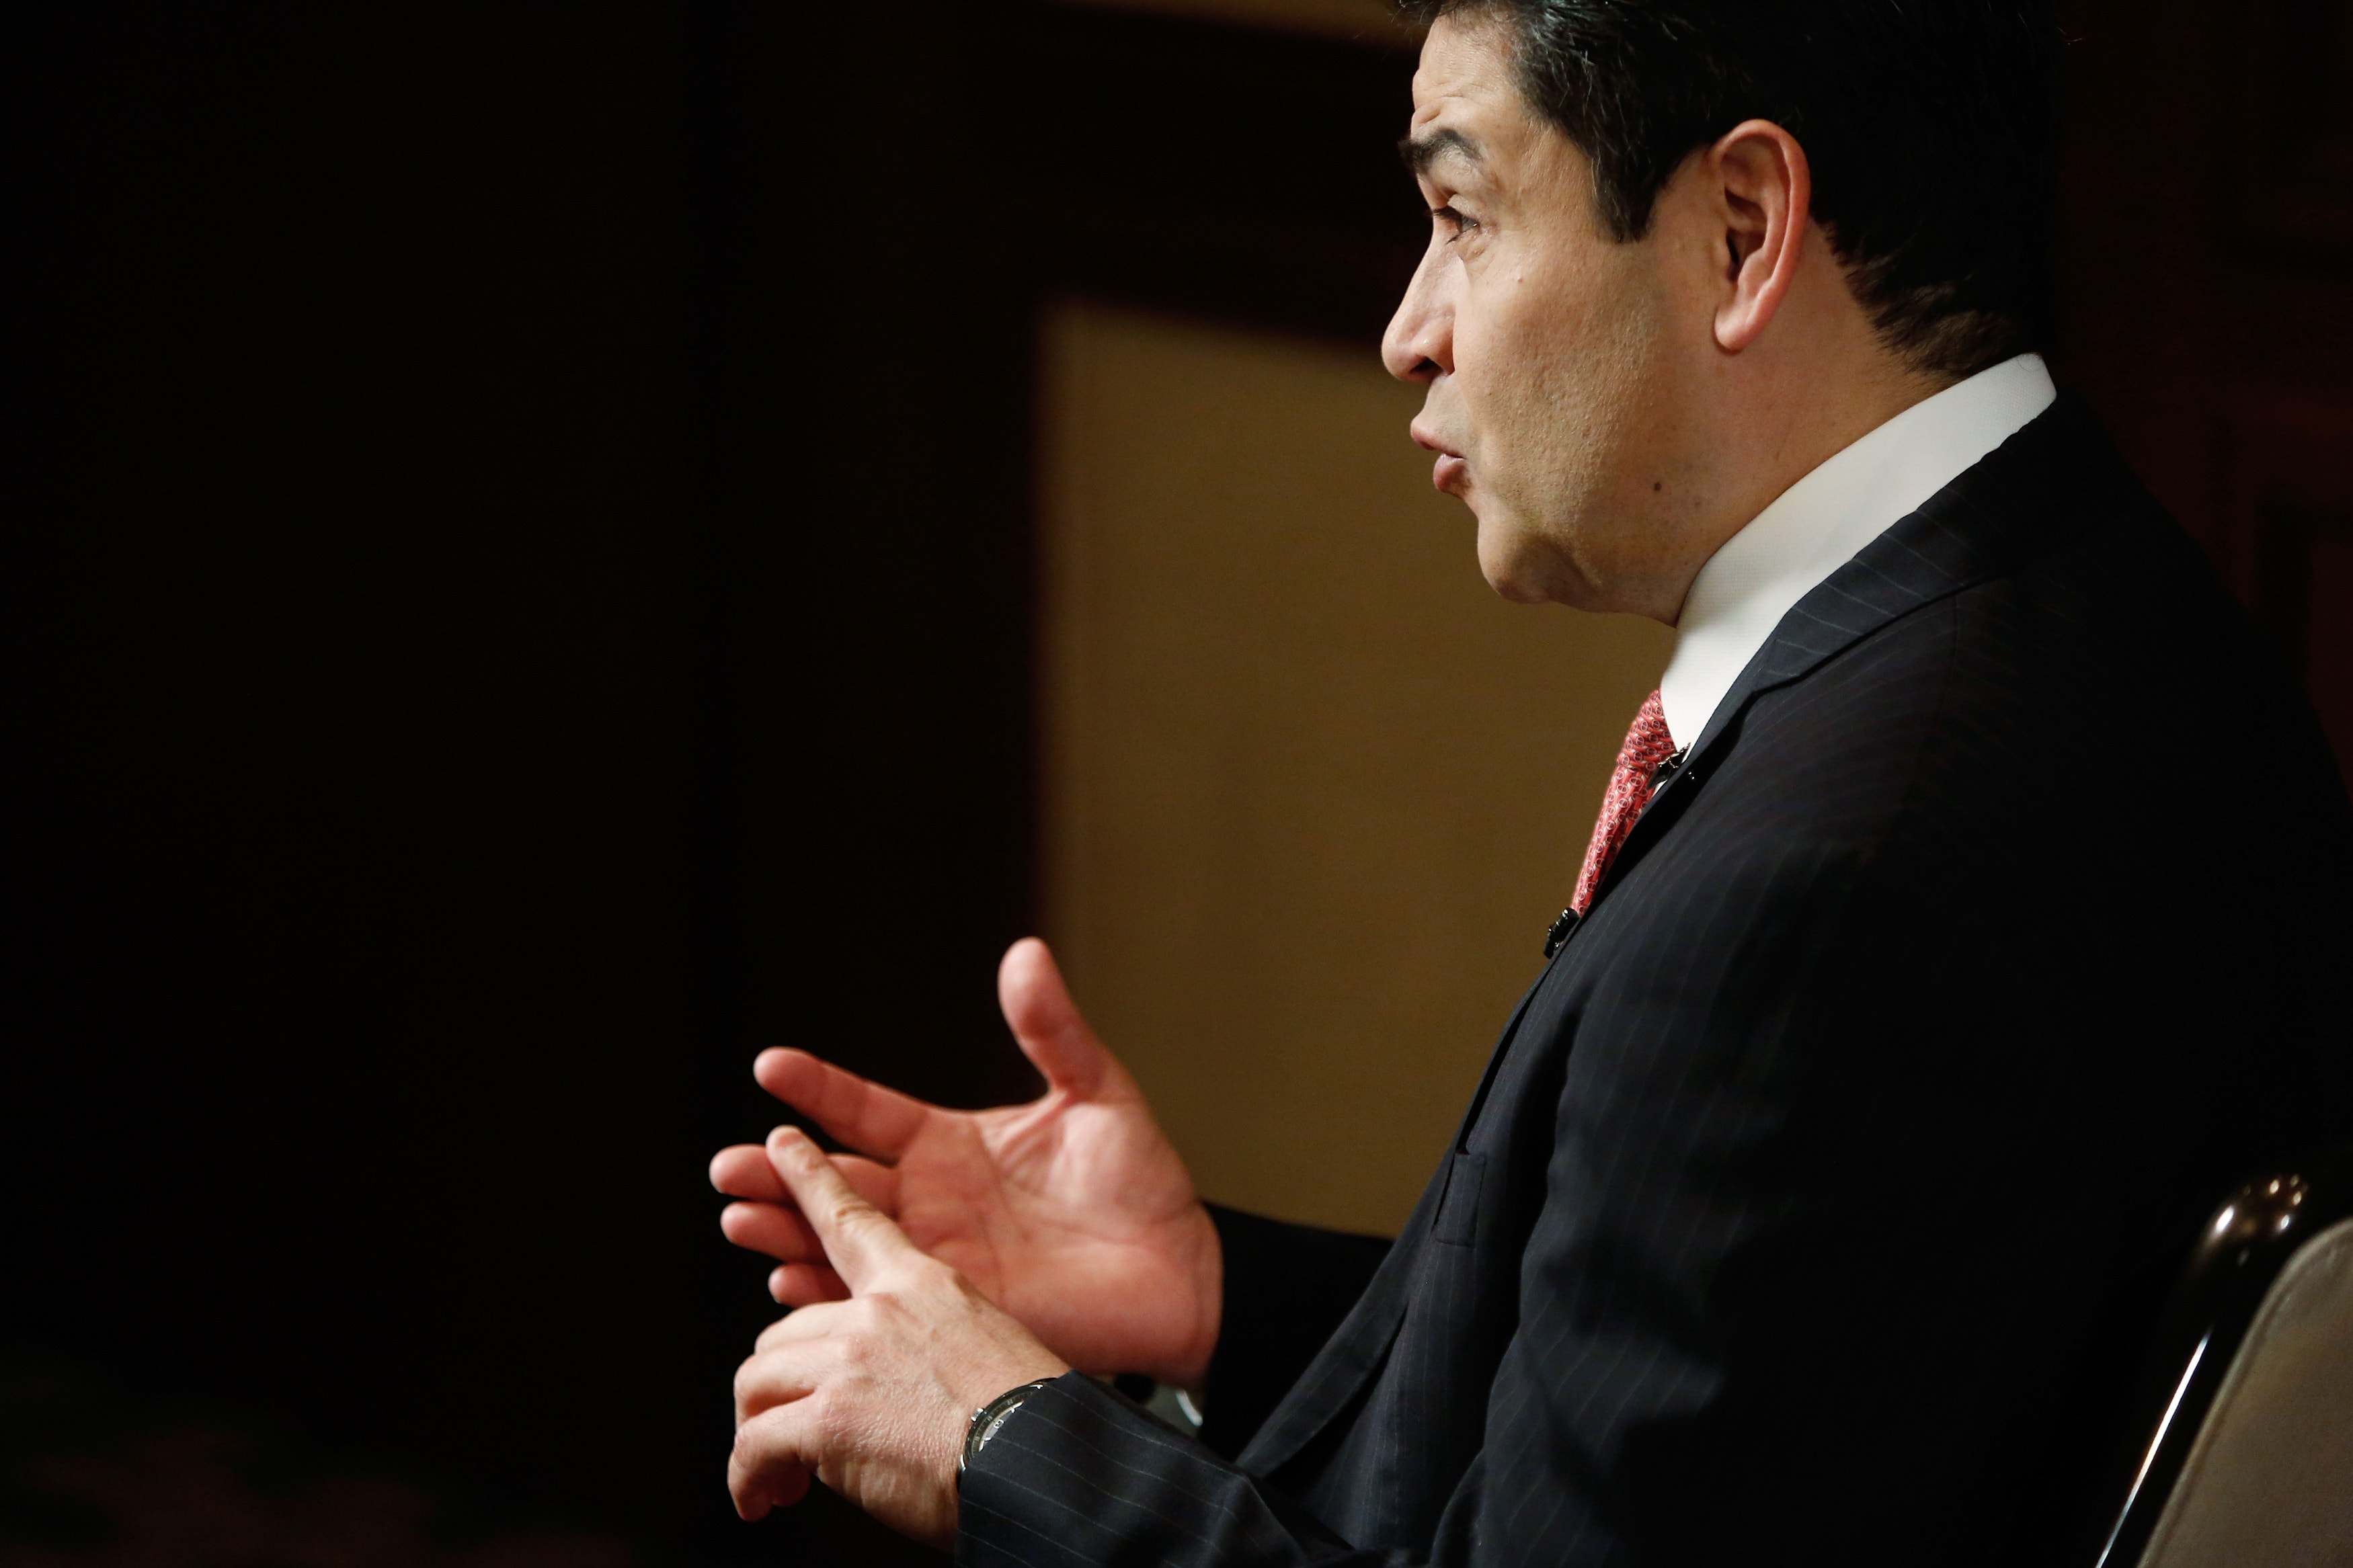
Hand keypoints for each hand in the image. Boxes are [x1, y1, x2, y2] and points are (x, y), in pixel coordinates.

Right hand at [711, 938, 1221, 1388]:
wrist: (1181, 1270)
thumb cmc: (1140, 1181)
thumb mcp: (1097, 1093)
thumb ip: (1053, 1029)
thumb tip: (1026, 952)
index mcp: (950, 1145)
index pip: (866, 1111)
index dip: (819, 1088)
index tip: (770, 1064)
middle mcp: (928, 1201)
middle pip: (833, 1183)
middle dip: (775, 1176)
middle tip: (727, 1168)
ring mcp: (934, 1259)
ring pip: (839, 1244)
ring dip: (785, 1235)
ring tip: (739, 1222)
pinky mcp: (952, 1310)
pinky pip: (878, 1304)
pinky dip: (831, 1299)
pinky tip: (792, 1287)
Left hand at [730, 1126, 1067, 1545]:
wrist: (1047, 1468)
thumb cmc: (1035, 1424)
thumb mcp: (990, 1346)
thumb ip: (925, 1343)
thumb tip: (886, 1379)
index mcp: (926, 1283)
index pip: (851, 1218)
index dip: (806, 1178)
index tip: (776, 1149)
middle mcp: (882, 1310)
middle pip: (782, 1328)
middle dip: (776, 1385)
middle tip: (786, 1429)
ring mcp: (853, 1358)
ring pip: (757, 1379)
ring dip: (757, 1433)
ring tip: (776, 1476)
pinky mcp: (830, 1414)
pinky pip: (753, 1443)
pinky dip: (747, 1478)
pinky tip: (763, 1498)